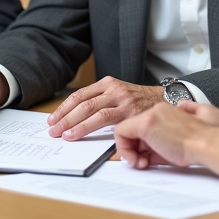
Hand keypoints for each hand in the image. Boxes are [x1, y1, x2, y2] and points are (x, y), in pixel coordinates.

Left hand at [46, 77, 162, 139]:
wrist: (166, 100)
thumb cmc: (140, 102)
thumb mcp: (120, 94)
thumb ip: (102, 102)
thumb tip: (77, 119)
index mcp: (108, 83)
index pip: (79, 95)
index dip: (64, 108)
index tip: (53, 119)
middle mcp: (114, 89)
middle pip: (83, 103)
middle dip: (65, 118)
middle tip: (53, 130)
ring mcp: (123, 100)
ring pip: (93, 112)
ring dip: (75, 125)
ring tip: (64, 135)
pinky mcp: (131, 112)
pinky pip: (108, 122)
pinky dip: (91, 129)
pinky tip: (82, 135)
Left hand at [116, 104, 218, 192]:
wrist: (208, 145)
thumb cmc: (198, 146)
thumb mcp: (174, 145)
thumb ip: (159, 145)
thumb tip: (147, 155)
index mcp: (165, 112)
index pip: (143, 128)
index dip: (139, 145)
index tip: (143, 158)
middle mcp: (156, 110)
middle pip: (133, 130)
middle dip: (134, 149)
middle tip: (141, 163)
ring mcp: (150, 115)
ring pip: (126, 131)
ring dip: (130, 151)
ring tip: (142, 163)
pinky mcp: (146, 123)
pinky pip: (121, 134)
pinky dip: (124, 149)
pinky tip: (137, 160)